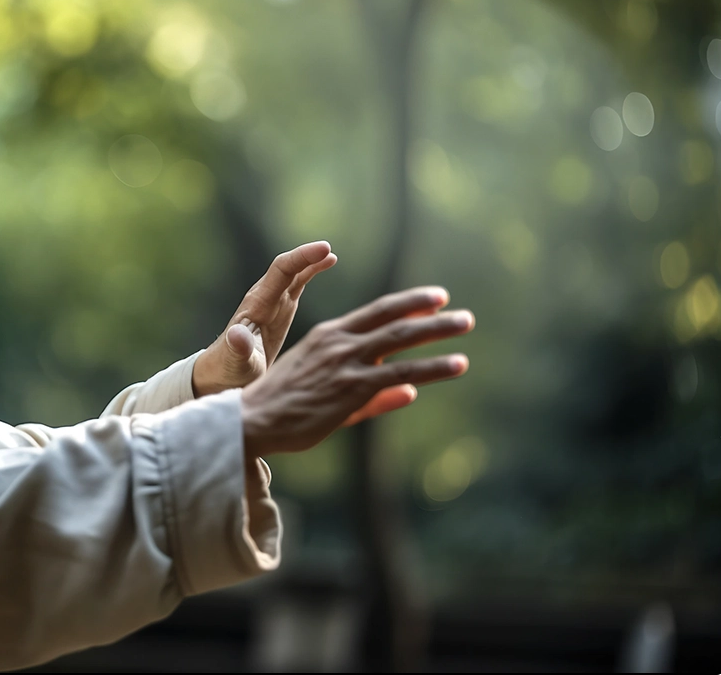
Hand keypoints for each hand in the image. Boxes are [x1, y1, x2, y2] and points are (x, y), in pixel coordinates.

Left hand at [192, 241, 337, 396]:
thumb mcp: (235, 362)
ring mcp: (273, 302)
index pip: (280, 272)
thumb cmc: (229, 369)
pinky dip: (312, 272)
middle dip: (307, 256)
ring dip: (311, 262)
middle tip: (328, 248)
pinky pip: (298, 284)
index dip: (301, 258)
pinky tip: (328, 263)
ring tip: (331, 255)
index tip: (322, 249)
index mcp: (257, 306)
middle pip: (287, 268)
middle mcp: (265, 298)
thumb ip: (237, 349)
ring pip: (294, 274)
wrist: (224, 372)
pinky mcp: (281, 309)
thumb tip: (236, 334)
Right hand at [239, 286, 473, 457]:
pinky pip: (402, 372)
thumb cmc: (283, 408)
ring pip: (403, 338)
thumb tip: (412, 392)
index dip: (407, 304)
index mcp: (327, 335)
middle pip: (394, 318)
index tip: (434, 300)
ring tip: (466, 325)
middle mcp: (339, 341)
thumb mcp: (325, 389)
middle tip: (461, 313)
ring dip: (439, 330)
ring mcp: (347, 362)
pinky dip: (433, 367)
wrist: (253, 420)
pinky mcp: (353, 387)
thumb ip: (373, 393)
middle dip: (431, 312)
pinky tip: (458, 364)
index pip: (376, 313)